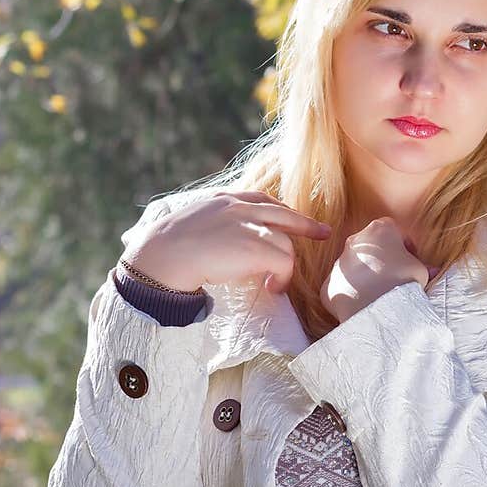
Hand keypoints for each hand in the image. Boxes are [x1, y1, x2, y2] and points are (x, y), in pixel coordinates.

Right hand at [119, 190, 332, 292]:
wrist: (163, 257)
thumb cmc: (167, 250)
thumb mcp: (191, 226)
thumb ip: (212, 227)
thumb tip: (220, 245)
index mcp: (223, 200)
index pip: (260, 199)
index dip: (280, 210)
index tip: (293, 217)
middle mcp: (239, 207)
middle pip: (283, 213)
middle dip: (305, 224)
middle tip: (323, 233)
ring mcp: (249, 225)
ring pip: (284, 243)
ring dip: (284, 266)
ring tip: (274, 284)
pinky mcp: (256, 246)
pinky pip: (284, 262)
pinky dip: (283, 277)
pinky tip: (272, 288)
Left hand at [320, 217, 440, 324]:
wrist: (376, 308)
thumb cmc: (402, 283)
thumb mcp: (421, 271)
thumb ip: (423, 266)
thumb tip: (431, 271)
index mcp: (380, 229)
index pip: (394, 231)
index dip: (404, 246)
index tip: (410, 260)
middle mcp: (355, 240)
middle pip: (370, 247)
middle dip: (382, 260)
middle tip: (394, 278)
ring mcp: (339, 262)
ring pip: (354, 267)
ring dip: (366, 277)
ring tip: (379, 295)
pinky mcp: (329, 284)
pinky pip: (343, 287)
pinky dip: (353, 294)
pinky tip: (364, 305)